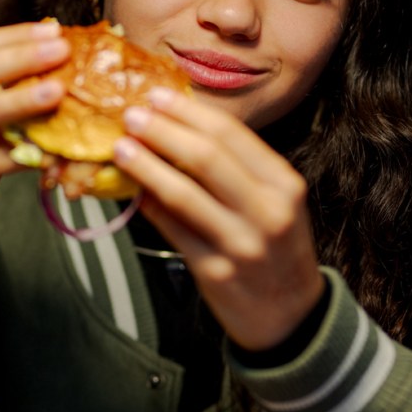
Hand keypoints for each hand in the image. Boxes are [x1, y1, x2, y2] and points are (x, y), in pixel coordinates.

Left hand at [113, 88, 323, 350]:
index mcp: (284, 184)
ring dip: (146, 166)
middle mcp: (267, 211)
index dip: (188, 111)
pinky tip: (132, 192)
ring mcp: (242, 243)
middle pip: (206, 157)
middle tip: (131, 115)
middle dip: (162, 130)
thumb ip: (238, 171)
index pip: (232, 135)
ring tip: (121, 148)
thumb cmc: (275, 249)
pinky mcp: (216, 271)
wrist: (291, 316)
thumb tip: (177, 129)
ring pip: (184, 194)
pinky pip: (173, 230)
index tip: (157, 95)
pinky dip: (149, 206)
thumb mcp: (274, 203)